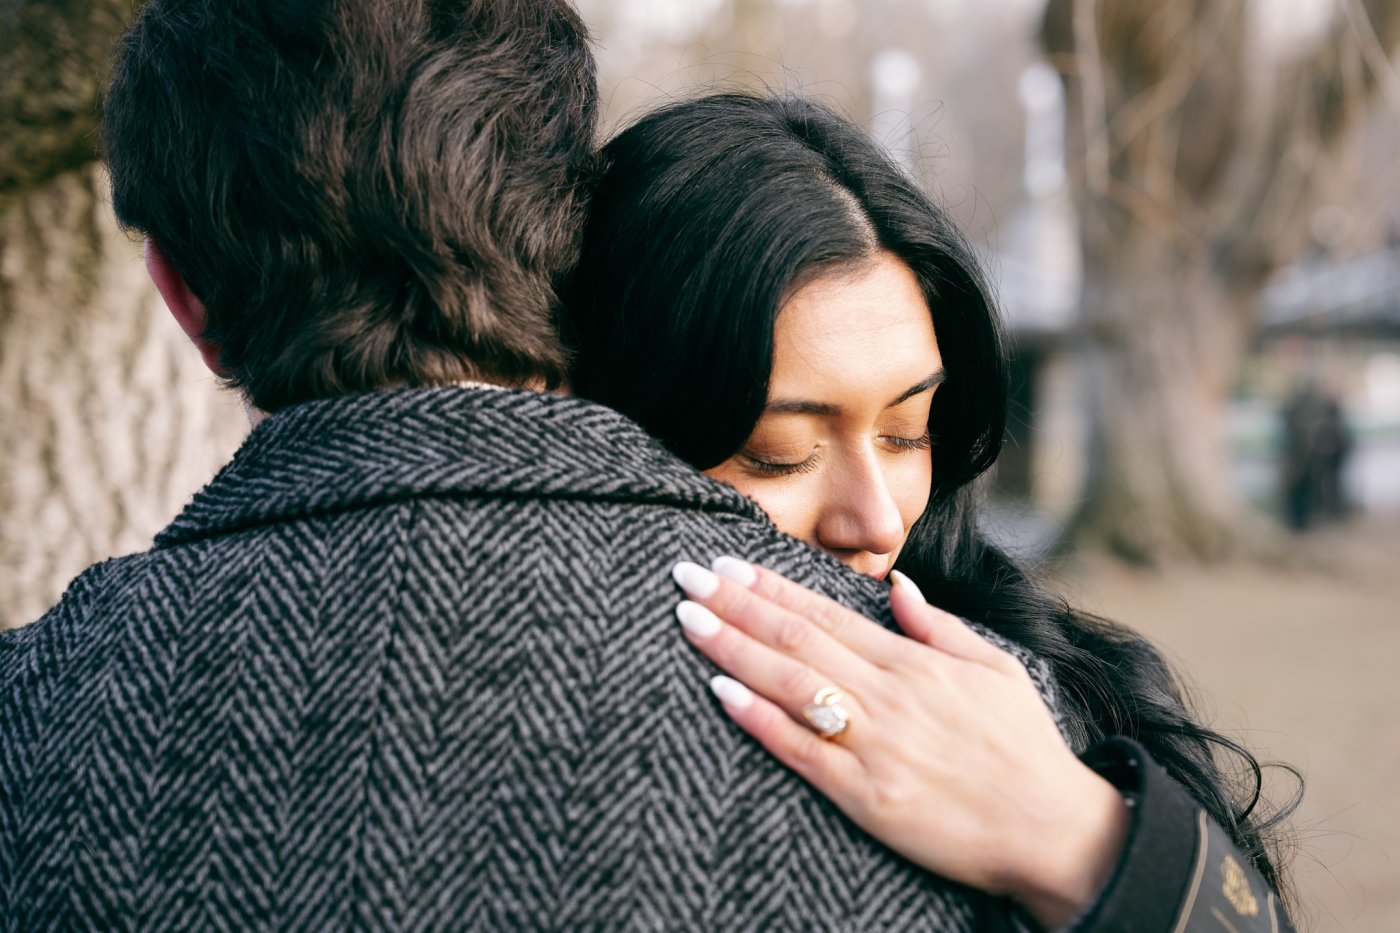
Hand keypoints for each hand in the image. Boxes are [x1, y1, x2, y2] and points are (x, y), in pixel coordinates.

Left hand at [670, 558, 1129, 929]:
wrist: (1053, 830)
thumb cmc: (1024, 748)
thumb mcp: (995, 669)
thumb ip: (938, 626)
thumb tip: (897, 586)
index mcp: (912, 663)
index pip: (825, 613)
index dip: (769, 588)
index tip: (727, 565)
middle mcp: (886, 696)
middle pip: (795, 639)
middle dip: (734, 605)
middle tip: (685, 576)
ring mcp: (873, 745)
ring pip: (789, 685)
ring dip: (732, 649)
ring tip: (689, 618)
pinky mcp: (866, 795)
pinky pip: (800, 751)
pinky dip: (758, 720)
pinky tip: (720, 692)